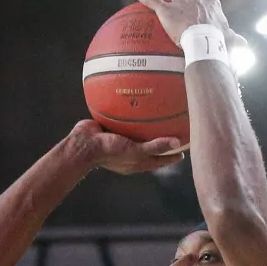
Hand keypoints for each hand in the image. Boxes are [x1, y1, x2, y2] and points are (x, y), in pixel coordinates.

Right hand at [67, 120, 181, 174]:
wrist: (82, 144)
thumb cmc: (109, 151)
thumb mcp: (135, 150)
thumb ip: (155, 147)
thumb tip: (177, 143)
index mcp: (136, 162)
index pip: (159, 160)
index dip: (171, 156)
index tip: (184, 150)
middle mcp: (129, 153)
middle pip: (150, 147)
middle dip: (162, 141)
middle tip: (175, 131)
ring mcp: (119, 141)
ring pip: (137, 133)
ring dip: (146, 126)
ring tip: (158, 115)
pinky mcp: (111, 130)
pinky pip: (124, 121)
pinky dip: (131, 115)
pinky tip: (137, 102)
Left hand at [131, 0, 237, 47]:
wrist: (205, 42)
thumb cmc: (220, 43)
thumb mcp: (233, 42)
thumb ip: (238, 43)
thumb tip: (245, 47)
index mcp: (212, 6)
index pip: (210, 2)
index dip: (207, 6)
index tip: (207, 13)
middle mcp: (197, 1)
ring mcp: (181, 4)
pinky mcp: (166, 10)